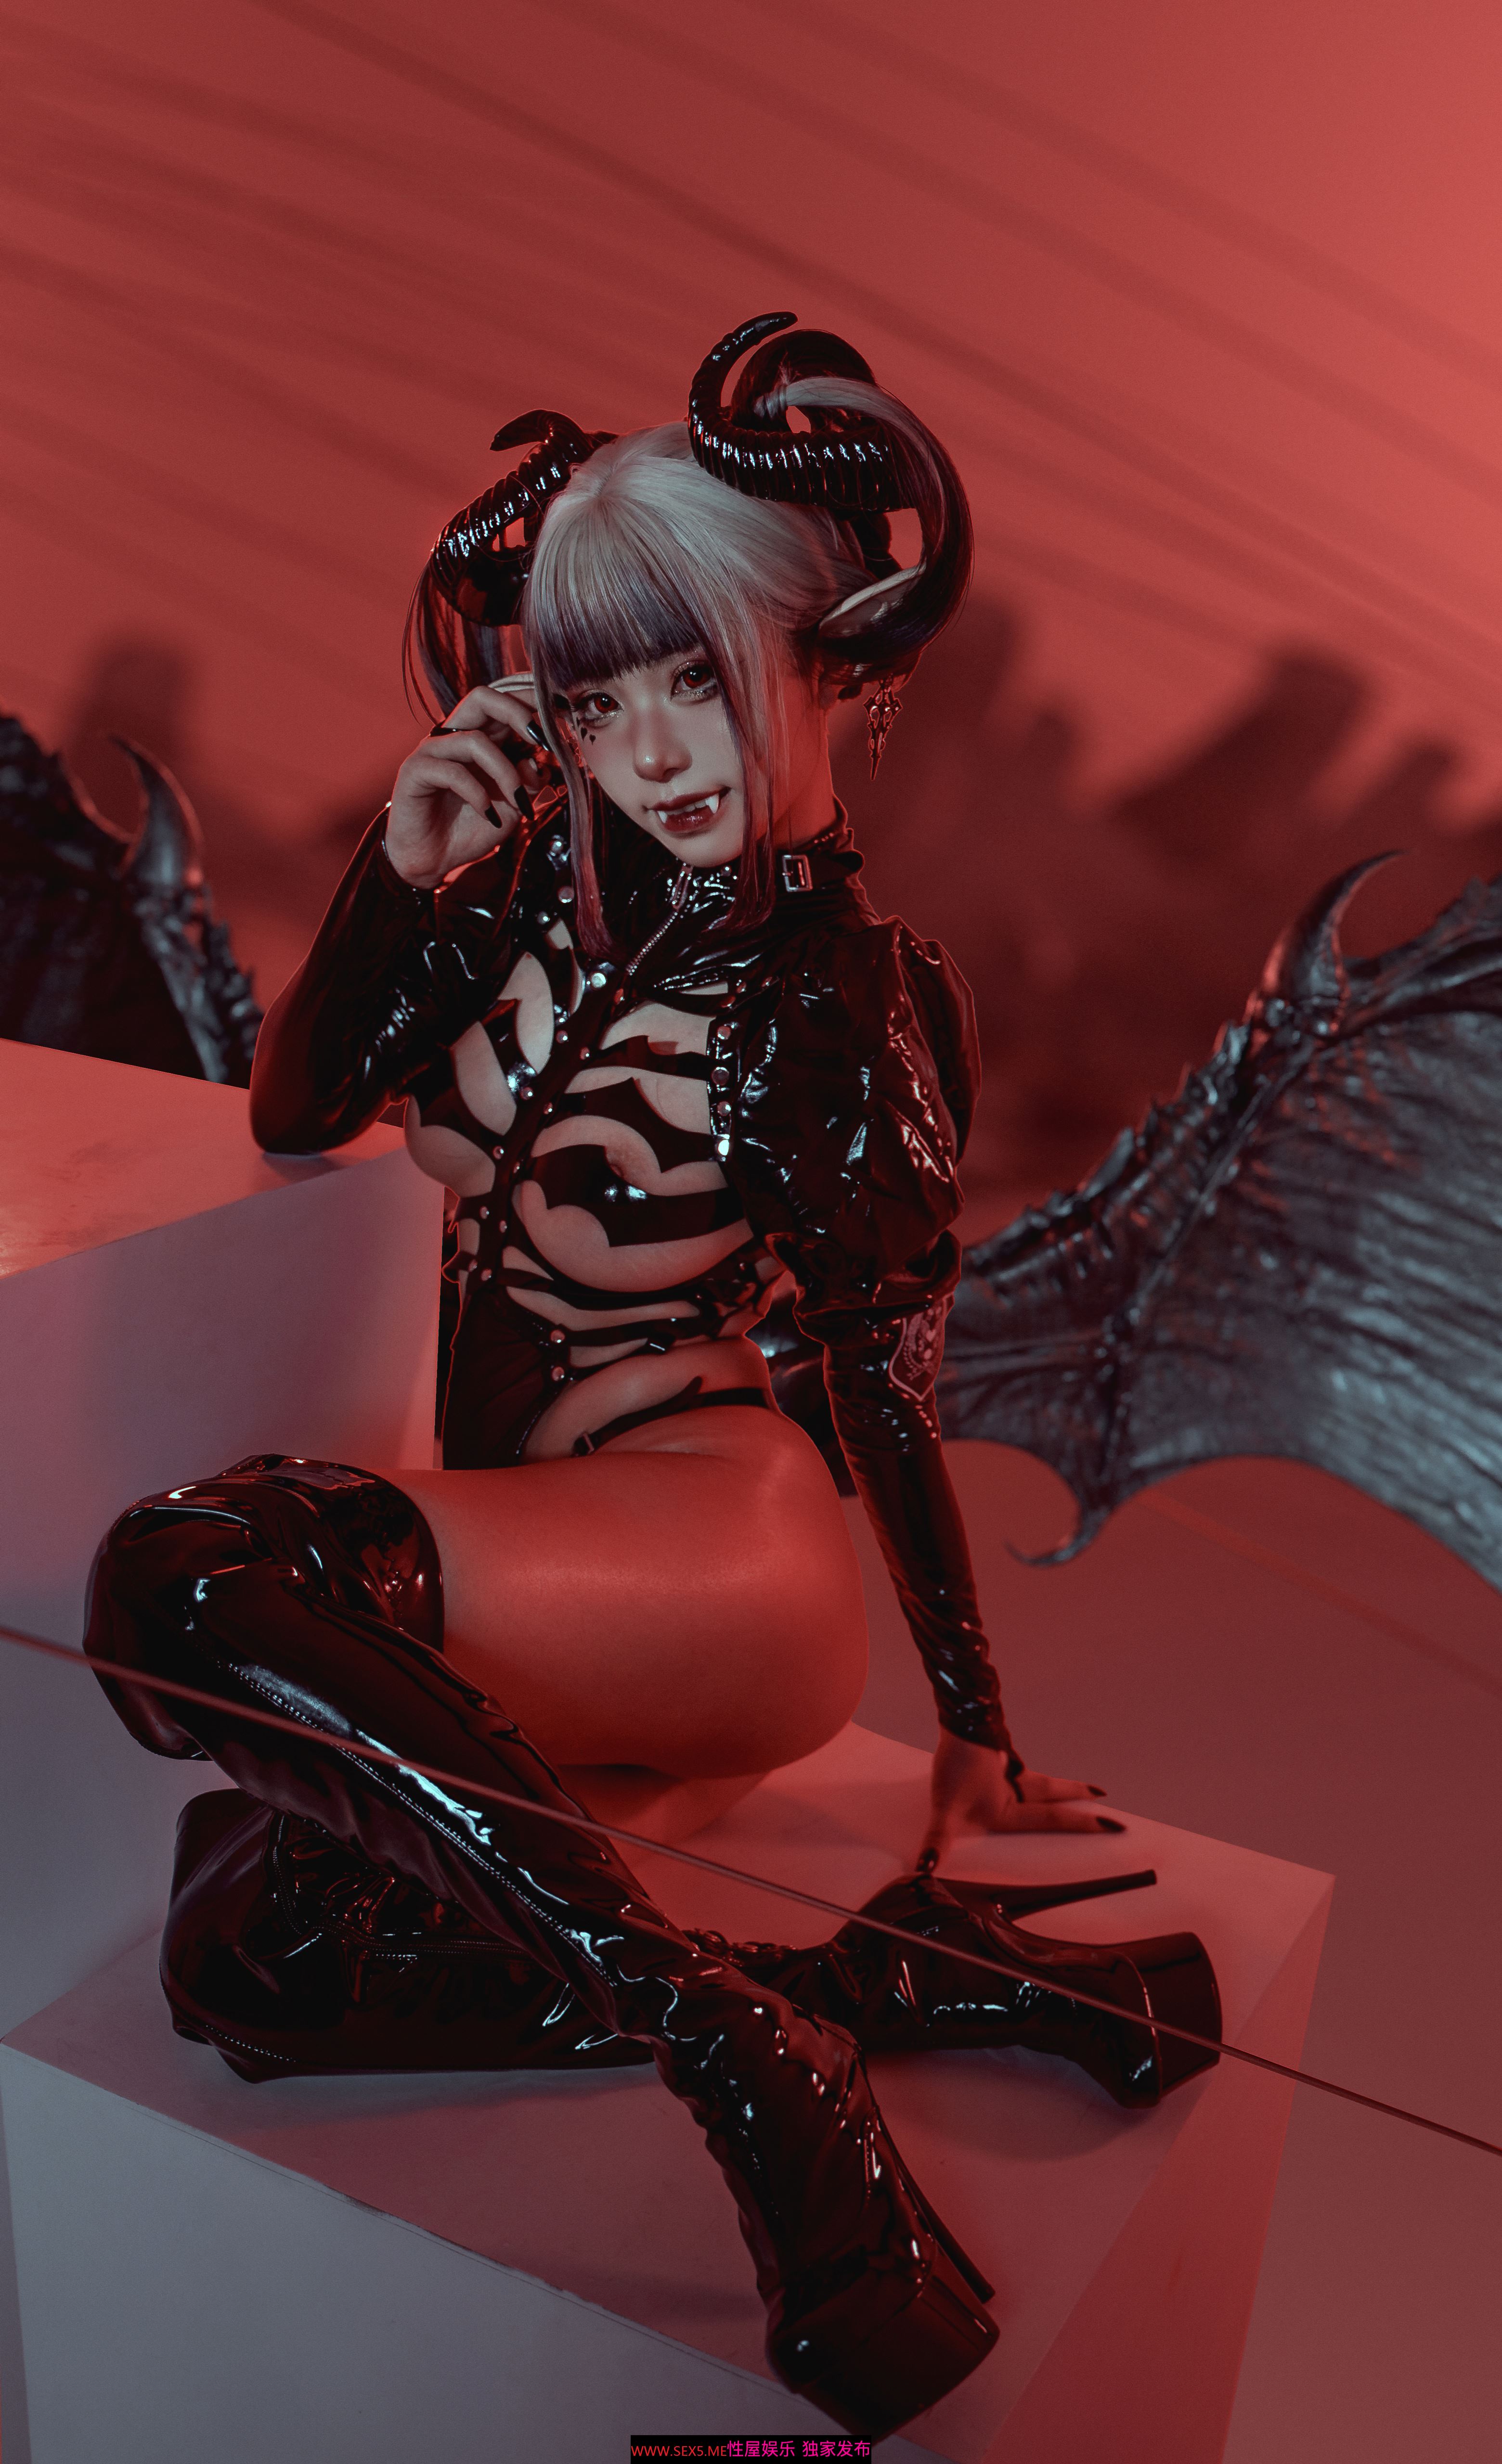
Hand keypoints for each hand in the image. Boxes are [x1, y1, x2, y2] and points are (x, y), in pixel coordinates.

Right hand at [386, 676, 554, 886]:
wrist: (433, 859)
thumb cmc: (472, 828)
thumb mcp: (512, 807)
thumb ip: (527, 783)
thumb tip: (539, 761)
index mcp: (480, 737)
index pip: (503, 702)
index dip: (530, 701)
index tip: (562, 716)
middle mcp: (455, 737)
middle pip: (481, 698)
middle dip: (516, 712)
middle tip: (542, 740)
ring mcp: (432, 751)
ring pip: (475, 742)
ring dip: (505, 773)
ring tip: (518, 803)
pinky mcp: (415, 771)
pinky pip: (452, 772)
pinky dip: (477, 794)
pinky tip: (488, 815)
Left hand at [916, 1733, 1115, 1872]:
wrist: (959, 1723)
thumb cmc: (956, 1767)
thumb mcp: (946, 1810)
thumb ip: (938, 1840)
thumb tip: (926, 1867)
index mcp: (1009, 1809)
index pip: (1051, 1820)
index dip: (1081, 1824)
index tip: (1110, 1825)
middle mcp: (1013, 1790)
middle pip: (1051, 1795)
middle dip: (1076, 1797)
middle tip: (1103, 1797)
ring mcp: (1005, 1770)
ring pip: (1038, 1781)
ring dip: (1058, 1786)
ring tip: (1080, 1787)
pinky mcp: (994, 1754)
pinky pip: (1018, 1768)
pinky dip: (1026, 1772)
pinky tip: (1019, 1769)